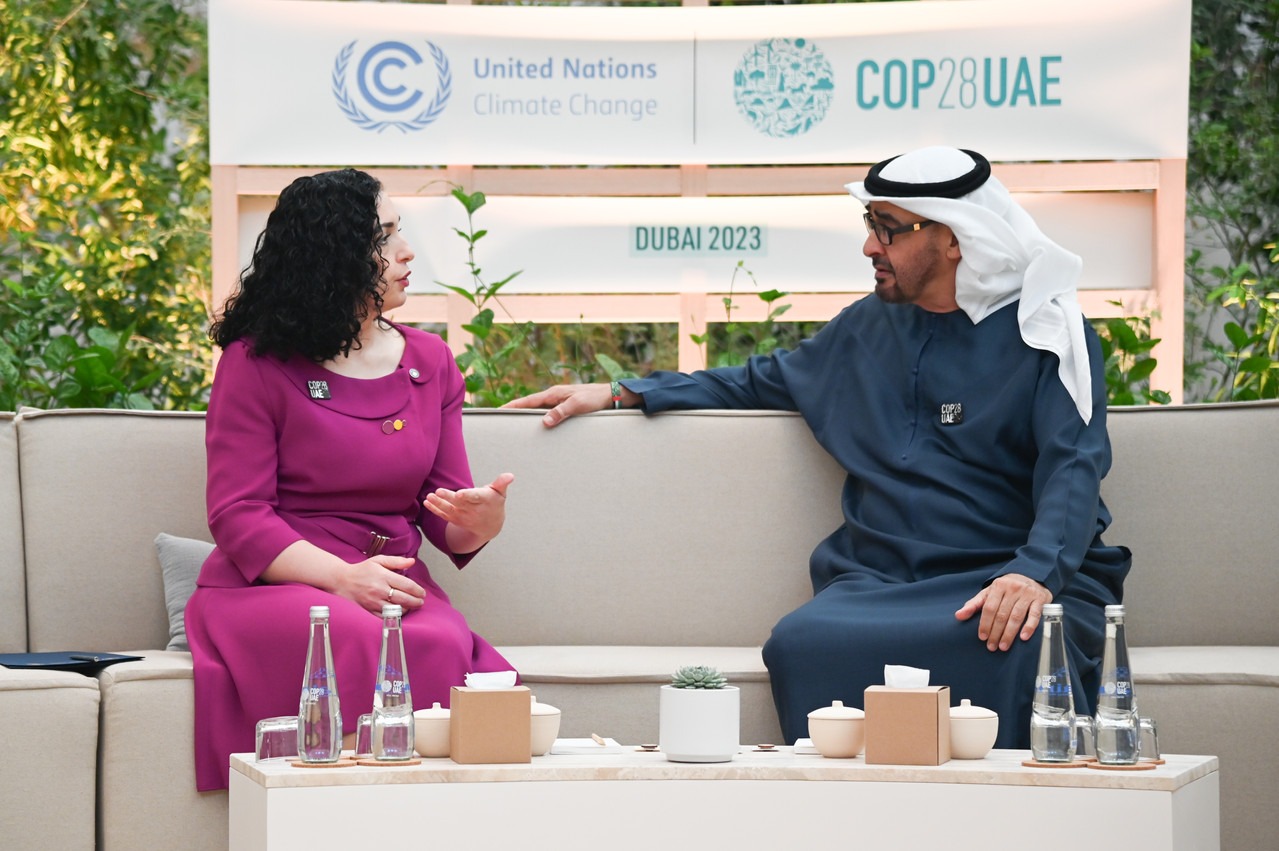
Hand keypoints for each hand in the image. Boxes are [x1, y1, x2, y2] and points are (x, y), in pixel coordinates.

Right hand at [341, 554, 424, 614]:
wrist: (342, 581)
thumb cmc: (362, 570)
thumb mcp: (379, 560)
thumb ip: (396, 561)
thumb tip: (412, 562)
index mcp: (383, 576)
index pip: (407, 585)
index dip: (418, 591)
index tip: (423, 593)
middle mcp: (379, 590)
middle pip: (404, 599)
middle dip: (416, 602)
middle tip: (421, 602)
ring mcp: (374, 601)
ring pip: (397, 609)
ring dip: (407, 609)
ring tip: (412, 606)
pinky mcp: (369, 610)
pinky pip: (386, 616)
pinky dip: (395, 616)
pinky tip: (399, 611)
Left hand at [425, 472, 515, 553]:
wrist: (490, 526)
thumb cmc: (495, 503)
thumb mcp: (500, 492)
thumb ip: (502, 482)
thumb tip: (510, 475)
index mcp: (485, 500)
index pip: (475, 497)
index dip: (467, 496)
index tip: (459, 494)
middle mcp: (474, 510)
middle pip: (460, 503)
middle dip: (449, 498)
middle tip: (438, 491)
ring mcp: (464, 516)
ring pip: (450, 510)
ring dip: (438, 504)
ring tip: (430, 496)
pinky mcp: (456, 520)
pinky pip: (444, 515)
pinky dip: (435, 510)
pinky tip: (427, 502)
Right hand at [502, 383, 634, 427]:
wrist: (610, 395)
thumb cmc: (595, 398)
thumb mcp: (578, 405)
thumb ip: (561, 412)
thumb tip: (544, 422)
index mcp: (554, 393)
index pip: (528, 401)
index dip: (513, 405)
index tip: (500, 410)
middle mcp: (554, 396)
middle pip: (530, 405)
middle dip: (516, 411)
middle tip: (502, 419)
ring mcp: (559, 401)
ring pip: (539, 409)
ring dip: (528, 415)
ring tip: (516, 425)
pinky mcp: (565, 406)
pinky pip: (548, 412)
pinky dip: (540, 418)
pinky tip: (538, 426)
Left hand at [954, 573, 1052, 651]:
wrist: (1031, 576)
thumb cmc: (1006, 589)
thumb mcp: (989, 593)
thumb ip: (974, 604)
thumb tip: (958, 616)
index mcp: (998, 586)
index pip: (989, 608)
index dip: (985, 624)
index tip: (982, 638)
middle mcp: (1013, 589)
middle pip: (1002, 614)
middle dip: (996, 632)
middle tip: (992, 647)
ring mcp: (1027, 594)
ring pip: (1016, 616)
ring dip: (1009, 634)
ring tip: (1003, 646)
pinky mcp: (1040, 600)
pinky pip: (1034, 615)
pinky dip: (1029, 627)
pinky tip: (1023, 637)